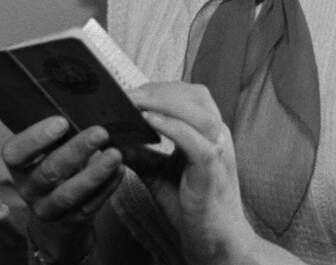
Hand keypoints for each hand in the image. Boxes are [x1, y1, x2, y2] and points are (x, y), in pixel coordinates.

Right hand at [1, 117, 124, 258]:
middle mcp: (28, 189)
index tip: (62, 121)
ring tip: (115, 155)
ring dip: (94, 173)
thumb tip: (85, 108)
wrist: (56, 216)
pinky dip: (107, 187)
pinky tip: (119, 170)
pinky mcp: (70, 222)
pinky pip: (89, 206)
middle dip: (76, 151)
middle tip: (100, 132)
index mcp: (18, 166)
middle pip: (48, 171)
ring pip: (69, 194)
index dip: (37, 137)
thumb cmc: (54, 167)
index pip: (16, 153)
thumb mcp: (48, 151)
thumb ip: (58, 135)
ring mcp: (48, 209)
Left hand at [127, 83, 257, 264]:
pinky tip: (148, 121)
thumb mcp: (161, 176)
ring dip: (163, 101)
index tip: (129, 92)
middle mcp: (218, 137)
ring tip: (133, 102)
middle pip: (195, 95)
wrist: (219, 246)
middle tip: (126, 94)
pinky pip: (196, 140)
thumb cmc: (193, 211)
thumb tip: (115, 138)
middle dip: (159, 89)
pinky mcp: (212, 172)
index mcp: (209, 134)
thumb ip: (143, 155)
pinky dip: (172, 126)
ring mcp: (219, 152)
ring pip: (198, 110)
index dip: (159, 89)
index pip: (189, 95)